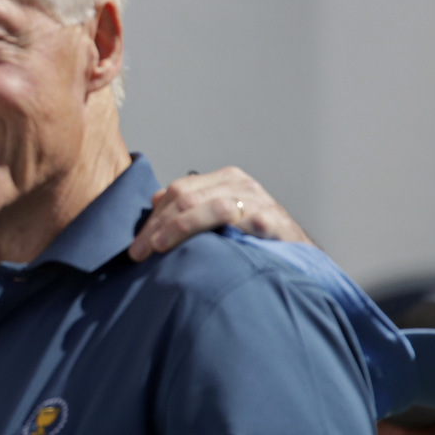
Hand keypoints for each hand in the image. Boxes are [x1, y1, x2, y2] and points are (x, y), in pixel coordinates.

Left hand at [128, 166, 311, 260]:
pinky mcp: (274, 220)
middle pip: (187, 197)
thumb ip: (191, 207)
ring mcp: (258, 200)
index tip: (136, 246)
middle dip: (158, 226)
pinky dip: (221, 232)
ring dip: (180, 228)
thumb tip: (155, 199)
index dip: (153, 218)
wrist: (297, 254)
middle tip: (140, 252)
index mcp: (223, 180)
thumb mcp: (218, 218)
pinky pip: (244, 222)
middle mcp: (239, 184)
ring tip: (159, 247)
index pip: (177, 191)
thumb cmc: (253, 238)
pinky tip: (205, 247)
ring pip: (210, 207)